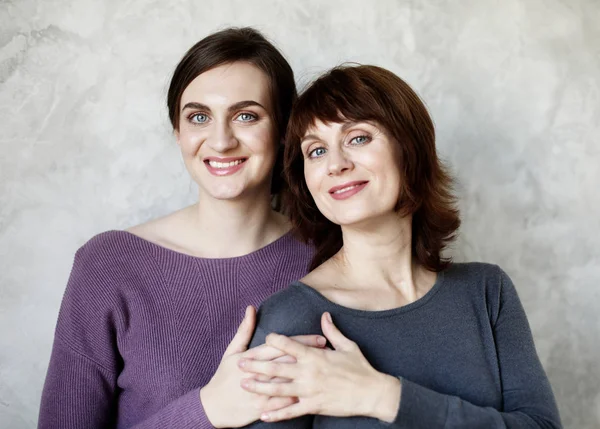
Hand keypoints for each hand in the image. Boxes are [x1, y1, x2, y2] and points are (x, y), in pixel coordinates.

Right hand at [201, 306, 326, 427]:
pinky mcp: (259, 407)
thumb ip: (244, 330)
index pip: (280, 345)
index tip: (319, 338)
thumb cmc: (223, 376)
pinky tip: (311, 395)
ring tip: (325, 371)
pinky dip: (295, 399)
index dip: (301, 342)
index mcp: (249, 356)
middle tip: (328, 351)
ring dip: (307, 376)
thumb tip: (251, 308)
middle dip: (309, 356)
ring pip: (286, 382)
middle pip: (286, 361)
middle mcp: (255, 372)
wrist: (211, 406)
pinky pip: (280, 403)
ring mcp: (258, 391)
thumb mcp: (231, 351)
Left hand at [238, 312, 401, 422]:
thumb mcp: (348, 345)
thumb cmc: (361, 368)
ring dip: (260, 387)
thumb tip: (325, 315)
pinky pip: (292, 411)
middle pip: (277, 367)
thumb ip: (332, 331)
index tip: (264, 337)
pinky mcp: (314, 406)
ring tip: (244, 385)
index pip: (290, 345)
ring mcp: (310, 390)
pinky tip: (264, 414)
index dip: (276, 341)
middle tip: (240, 363)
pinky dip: (277, 413)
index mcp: (316, 356)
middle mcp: (309, 372)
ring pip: (279, 389)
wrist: (373, 393)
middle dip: (257, 365)